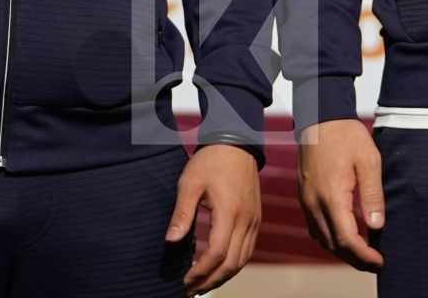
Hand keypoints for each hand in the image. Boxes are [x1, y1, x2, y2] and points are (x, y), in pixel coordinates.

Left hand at [166, 145, 260, 294]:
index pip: (216, 253)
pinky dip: (233, 264)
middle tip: (190, 290)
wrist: (236, 143)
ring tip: (202, 285)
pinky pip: (247, 250)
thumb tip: (171, 240)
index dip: (200, 272)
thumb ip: (182, 212)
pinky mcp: (255, 219)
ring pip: (242, 260)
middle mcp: (246, 221)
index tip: (183, 281)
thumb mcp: (190, 183)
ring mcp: (254, 221)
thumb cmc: (210, 161)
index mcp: (229, 212)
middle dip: (211, 281)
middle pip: (232, 264)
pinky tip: (219, 268)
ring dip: (223, 276)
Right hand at [296, 118, 383, 270]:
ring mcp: (306, 200)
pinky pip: (315, 226)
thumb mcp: (368, 161)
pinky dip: (330, 238)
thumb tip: (377, 225)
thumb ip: (372, 194)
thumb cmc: (347, 135)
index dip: (364, 255)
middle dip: (354, 259)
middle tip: (375, 262)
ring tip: (363, 253)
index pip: (346, 239)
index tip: (381, 259)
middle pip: (333, 245)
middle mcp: (314, 203)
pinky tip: (345, 235)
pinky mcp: (304, 196)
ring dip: (341, 250)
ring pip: (322, 238)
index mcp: (331, 196)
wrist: (320, 116)